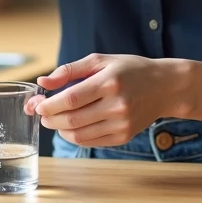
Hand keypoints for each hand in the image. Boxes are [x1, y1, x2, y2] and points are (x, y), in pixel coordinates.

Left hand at [24, 54, 189, 147]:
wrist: (164, 87)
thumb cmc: (130, 70)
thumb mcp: (100, 60)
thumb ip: (69, 70)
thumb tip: (43, 82)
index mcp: (109, 82)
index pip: (71, 99)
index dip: (49, 105)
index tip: (37, 105)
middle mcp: (117, 105)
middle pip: (72, 120)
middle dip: (50, 119)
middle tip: (42, 113)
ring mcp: (121, 124)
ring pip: (79, 135)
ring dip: (60, 130)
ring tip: (55, 120)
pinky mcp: (123, 136)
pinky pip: (91, 142)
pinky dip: (75, 137)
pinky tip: (71, 127)